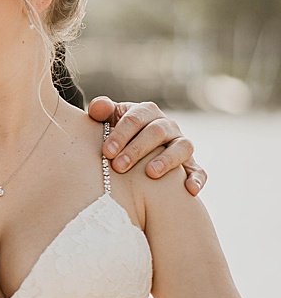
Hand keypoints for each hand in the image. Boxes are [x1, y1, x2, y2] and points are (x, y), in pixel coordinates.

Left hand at [88, 97, 205, 194]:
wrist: (130, 148)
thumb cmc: (115, 134)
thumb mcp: (107, 120)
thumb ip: (101, 111)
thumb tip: (99, 107)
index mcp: (146, 112)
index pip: (135, 119)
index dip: (121, 134)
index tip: (107, 151)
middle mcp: (167, 126)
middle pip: (156, 132)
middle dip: (137, 149)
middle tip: (119, 166)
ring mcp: (180, 143)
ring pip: (181, 147)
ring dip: (167, 160)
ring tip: (151, 173)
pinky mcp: (190, 163)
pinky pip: (198, 169)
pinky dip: (196, 178)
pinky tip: (190, 190)